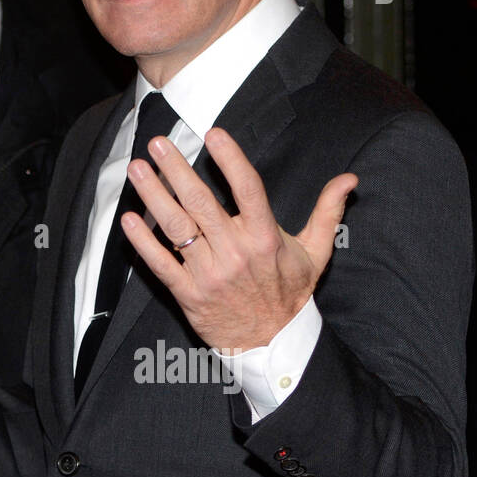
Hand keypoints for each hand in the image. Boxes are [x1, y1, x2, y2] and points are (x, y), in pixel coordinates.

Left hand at [121, 127, 356, 350]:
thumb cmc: (290, 292)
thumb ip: (328, 211)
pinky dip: (142, 241)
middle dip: (176, 170)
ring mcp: (209, 273)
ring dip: (154, 196)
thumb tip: (349, 179)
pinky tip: (128, 218)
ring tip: (137, 170)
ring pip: (177, 229)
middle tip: (159, 143)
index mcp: (265, 237)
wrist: (272, 342)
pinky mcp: (188, 293)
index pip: (248, 190)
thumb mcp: (316, 252)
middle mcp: (235, 252)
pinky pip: (161, 263)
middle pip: (201, 203)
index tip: (213, 134)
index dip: (231, 160)